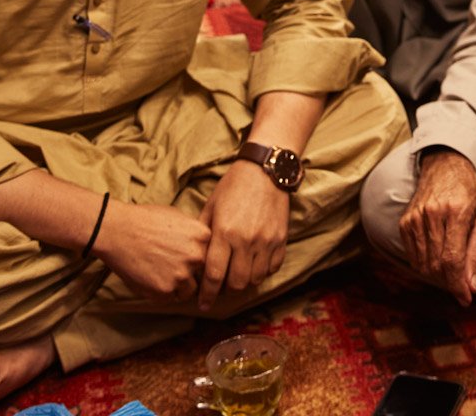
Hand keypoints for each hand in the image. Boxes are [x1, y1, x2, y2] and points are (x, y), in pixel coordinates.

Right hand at [92, 198, 211, 299]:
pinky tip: (149, 276)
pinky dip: (161, 292)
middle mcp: (197, 257)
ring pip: (188, 290)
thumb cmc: (145, 220)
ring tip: (159, 271)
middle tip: (173, 267)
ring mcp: (182, 275)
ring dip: (177, 286)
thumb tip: (205, 246)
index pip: (212, 256)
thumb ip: (195, 234)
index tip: (191, 261)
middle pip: (203, 275)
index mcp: (204, 237)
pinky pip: (169, 298)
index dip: (200, 260)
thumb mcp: (178, 217)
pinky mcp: (165, 291)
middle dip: (191, 274)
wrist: (117, 231)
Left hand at [198, 160, 291, 309]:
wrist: (265, 171)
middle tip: (221, 287)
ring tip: (237, 276)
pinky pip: (272, 268)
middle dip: (226, 290)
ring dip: (244, 282)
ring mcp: (266, 241)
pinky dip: (262, 272)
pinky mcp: (281, 240)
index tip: (203, 305)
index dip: (207, 295)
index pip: (214, 275)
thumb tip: (194, 258)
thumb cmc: (233, 187)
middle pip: (236, 283)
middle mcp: (246, 241)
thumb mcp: (211, 207)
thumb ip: (202, 233)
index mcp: (224, 233)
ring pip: (255, 279)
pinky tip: (254, 265)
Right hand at [398, 149, 475, 304]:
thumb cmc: (469, 192)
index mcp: (457, 212)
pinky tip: (439, 258)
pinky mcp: (404, 222)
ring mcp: (415, 218)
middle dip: (451, 283)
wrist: (445, 165)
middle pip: (436, 265)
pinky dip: (426, 265)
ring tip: (453, 270)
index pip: (452, 260)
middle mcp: (432, 214)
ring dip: (439, 276)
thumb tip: (470, 286)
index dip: (458, 285)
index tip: (466, 299)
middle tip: (463, 286)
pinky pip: (413, 256)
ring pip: (423, 264)